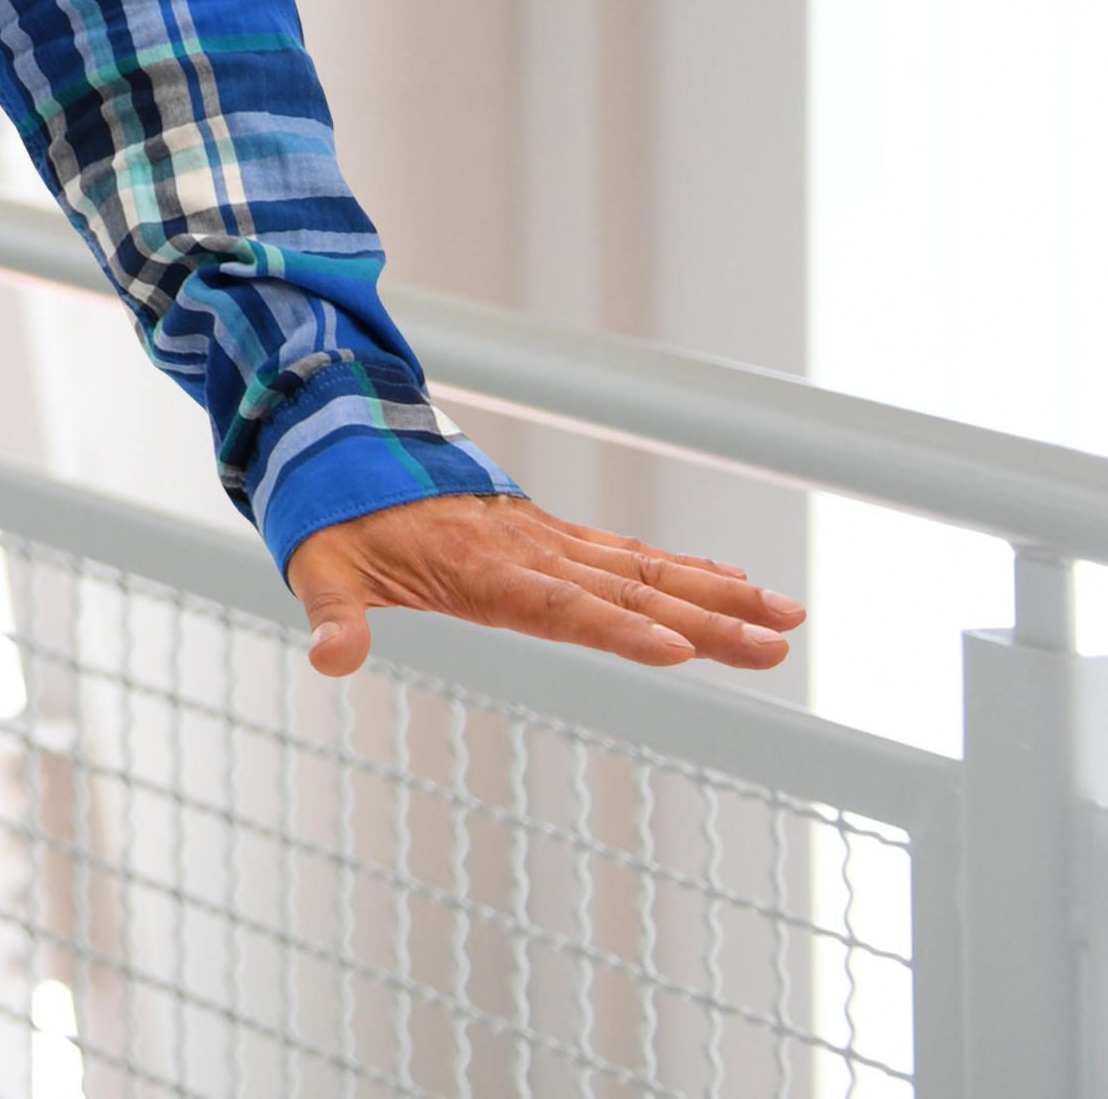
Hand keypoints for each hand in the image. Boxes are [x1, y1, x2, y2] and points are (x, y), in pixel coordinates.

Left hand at [285, 495, 803, 677]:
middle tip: (777, 644)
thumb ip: (333, 617)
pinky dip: (684, 568)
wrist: (339, 449)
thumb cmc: (334, 520)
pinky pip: (628, 554)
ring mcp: (548, 542)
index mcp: (480, 570)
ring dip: (718, 597)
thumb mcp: (320, 570)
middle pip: (628, 592)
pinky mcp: (553, 538)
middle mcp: (529, 553)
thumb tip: (330, 658)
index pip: (559, 606)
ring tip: (787, 619)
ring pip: (645, 571)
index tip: (677, 650)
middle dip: (706, 621)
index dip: (615, 629)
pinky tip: (735, 583)